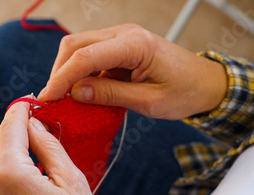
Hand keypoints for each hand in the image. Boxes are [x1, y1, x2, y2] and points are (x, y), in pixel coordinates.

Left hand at [0, 101, 107, 194]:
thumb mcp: (71, 182)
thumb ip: (49, 145)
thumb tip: (35, 124)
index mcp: (9, 176)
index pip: (10, 126)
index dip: (22, 110)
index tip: (32, 103)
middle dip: (12, 129)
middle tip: (37, 131)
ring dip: (5, 149)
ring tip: (33, 157)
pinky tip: (24, 178)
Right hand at [38, 24, 226, 119]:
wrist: (205, 82)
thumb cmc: (184, 92)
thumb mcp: (148, 101)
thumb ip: (111, 95)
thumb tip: (75, 93)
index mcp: (134, 44)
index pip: (85, 56)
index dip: (62, 78)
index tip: (48, 99)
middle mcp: (125, 34)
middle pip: (76, 45)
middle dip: (59, 72)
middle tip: (53, 100)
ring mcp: (122, 38)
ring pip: (80, 48)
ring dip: (69, 72)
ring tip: (65, 99)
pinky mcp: (121, 47)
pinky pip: (93, 57)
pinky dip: (82, 74)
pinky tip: (82, 93)